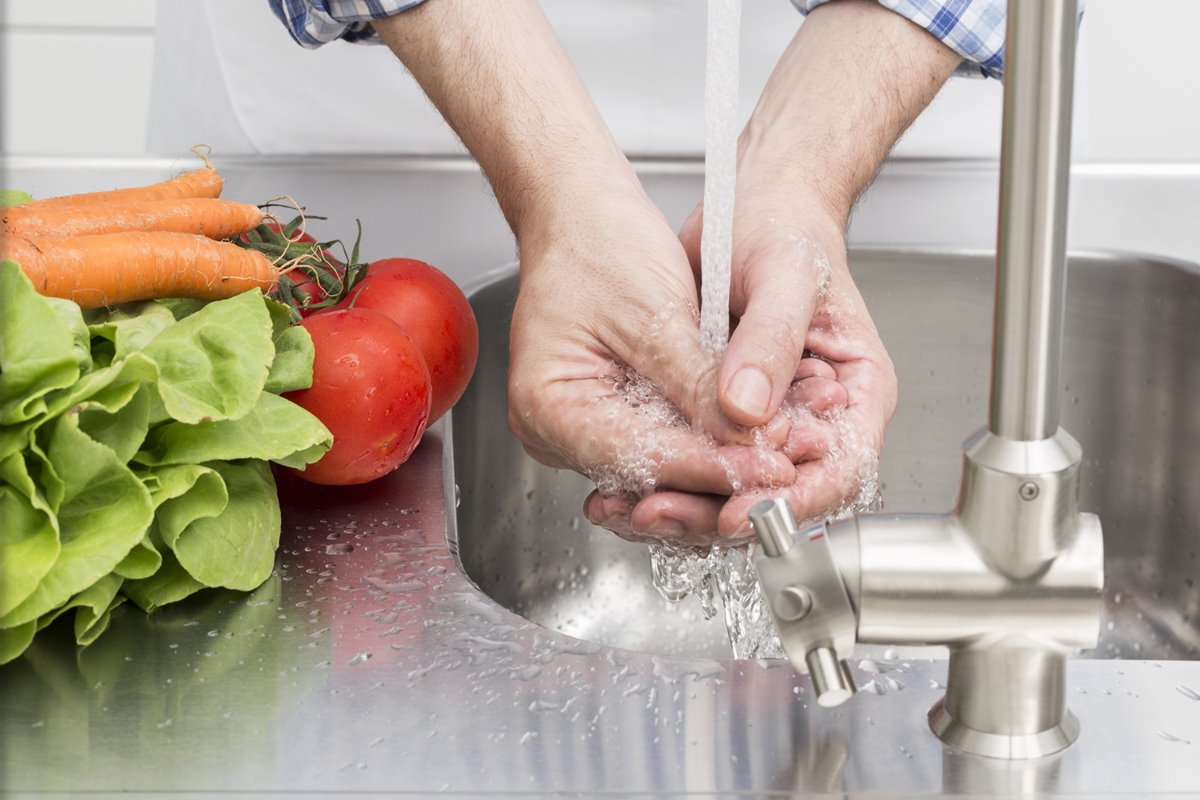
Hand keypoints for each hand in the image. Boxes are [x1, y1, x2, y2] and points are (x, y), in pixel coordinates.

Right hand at [508, 182, 796, 545]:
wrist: (582, 211)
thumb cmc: (598, 243)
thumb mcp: (656, 313)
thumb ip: (697, 382)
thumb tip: (745, 434)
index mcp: (546, 405)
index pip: (637, 457)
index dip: (709, 465)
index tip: (770, 465)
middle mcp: (555, 428)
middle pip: (646, 476)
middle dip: (721, 472)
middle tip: (788, 464)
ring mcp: (580, 427)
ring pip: (658, 467)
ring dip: (720, 460)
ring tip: (784, 450)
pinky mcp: (608, 417)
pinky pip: (659, 442)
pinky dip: (706, 439)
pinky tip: (754, 436)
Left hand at [584, 186, 896, 539]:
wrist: (747, 207)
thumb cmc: (787, 229)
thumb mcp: (787, 276)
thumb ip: (773, 341)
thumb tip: (748, 409)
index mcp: (854, 395)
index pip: (837, 472)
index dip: (789, 504)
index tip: (737, 512)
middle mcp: (812, 420)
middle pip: (777, 496)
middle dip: (717, 514)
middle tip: (660, 514)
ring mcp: (764, 424)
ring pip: (732, 490)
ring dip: (682, 504)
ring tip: (628, 508)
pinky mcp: (718, 417)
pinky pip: (697, 464)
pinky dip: (662, 477)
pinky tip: (622, 482)